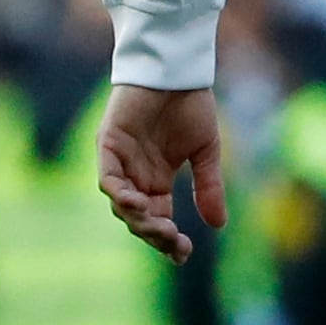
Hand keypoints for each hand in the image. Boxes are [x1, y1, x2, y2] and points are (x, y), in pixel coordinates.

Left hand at [98, 82, 227, 263]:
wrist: (177, 69)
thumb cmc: (190, 105)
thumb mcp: (206, 152)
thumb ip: (208, 187)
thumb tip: (218, 225)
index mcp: (157, 180)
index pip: (159, 218)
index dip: (168, 240)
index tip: (183, 255)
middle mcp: (136, 176)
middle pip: (139, 218)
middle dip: (156, 234)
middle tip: (176, 242)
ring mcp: (120, 162)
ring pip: (121, 204)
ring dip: (138, 220)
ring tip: (160, 228)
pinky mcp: (108, 145)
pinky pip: (108, 179)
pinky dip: (120, 194)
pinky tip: (138, 203)